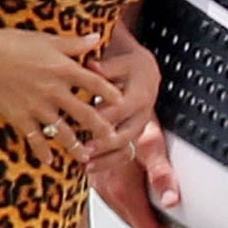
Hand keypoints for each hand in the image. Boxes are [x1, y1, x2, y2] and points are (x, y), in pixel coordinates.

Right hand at [0, 27, 122, 167]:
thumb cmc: (17, 42)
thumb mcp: (49, 39)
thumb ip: (75, 43)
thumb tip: (98, 37)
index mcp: (64, 69)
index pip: (94, 82)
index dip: (109, 92)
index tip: (122, 101)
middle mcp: (55, 90)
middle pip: (83, 112)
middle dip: (99, 127)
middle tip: (112, 138)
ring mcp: (37, 107)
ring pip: (61, 130)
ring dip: (74, 145)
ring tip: (85, 157)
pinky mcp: (20, 117)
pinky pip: (35, 139)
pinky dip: (42, 151)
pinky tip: (50, 161)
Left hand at [86, 37, 161, 163]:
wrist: (144, 69)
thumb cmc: (128, 63)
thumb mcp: (120, 59)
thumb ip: (106, 67)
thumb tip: (91, 66)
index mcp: (140, 93)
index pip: (120, 109)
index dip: (102, 118)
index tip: (82, 124)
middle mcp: (143, 113)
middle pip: (125, 133)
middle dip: (103, 144)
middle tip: (83, 150)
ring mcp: (140, 126)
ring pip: (126, 148)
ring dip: (105, 158)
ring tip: (85, 164)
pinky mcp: (134, 135)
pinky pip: (125, 154)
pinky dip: (108, 163)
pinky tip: (90, 168)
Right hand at [89, 115, 180, 227]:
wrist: (107, 95)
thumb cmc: (128, 113)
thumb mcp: (151, 143)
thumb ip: (161, 173)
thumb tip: (171, 200)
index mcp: (121, 189)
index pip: (146, 227)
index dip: (165, 226)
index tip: (177, 218)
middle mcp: (107, 189)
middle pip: (135, 220)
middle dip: (153, 214)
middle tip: (170, 199)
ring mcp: (99, 182)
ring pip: (124, 208)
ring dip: (140, 202)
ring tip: (156, 186)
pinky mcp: (95, 173)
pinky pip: (113, 193)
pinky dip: (127, 191)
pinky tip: (138, 174)